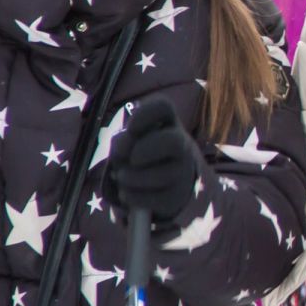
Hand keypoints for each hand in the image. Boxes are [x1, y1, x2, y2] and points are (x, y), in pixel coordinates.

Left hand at [108, 99, 201, 224]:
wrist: (163, 185)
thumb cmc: (141, 155)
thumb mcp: (130, 142)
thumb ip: (123, 140)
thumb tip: (125, 154)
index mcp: (168, 124)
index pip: (163, 107)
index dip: (145, 115)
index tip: (132, 128)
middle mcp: (182, 146)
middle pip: (172, 141)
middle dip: (144, 149)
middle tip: (131, 158)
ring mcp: (182, 172)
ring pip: (158, 175)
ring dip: (130, 177)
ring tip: (122, 177)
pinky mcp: (176, 197)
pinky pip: (151, 198)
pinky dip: (131, 196)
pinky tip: (127, 193)